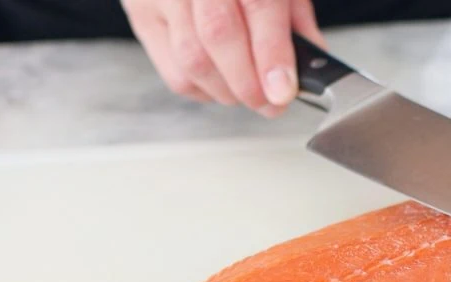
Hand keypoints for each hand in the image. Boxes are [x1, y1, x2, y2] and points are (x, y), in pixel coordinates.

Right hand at [121, 0, 325, 116]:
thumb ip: (296, 20)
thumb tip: (308, 67)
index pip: (258, 6)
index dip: (272, 55)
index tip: (283, 91)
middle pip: (218, 35)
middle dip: (250, 84)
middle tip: (271, 104)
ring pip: (191, 59)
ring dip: (228, 91)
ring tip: (249, 93)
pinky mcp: (142, 14)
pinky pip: (173, 71)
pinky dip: (203, 89)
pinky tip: (220, 83)